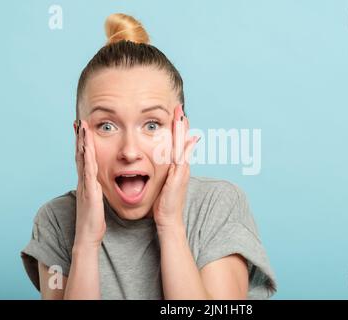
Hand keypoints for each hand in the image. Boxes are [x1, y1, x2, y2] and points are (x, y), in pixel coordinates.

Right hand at [73, 120, 105, 248]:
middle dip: (79, 138)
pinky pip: (88, 171)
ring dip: (82, 142)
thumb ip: (97, 191)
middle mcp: (84, 181)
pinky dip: (86, 158)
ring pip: (83, 159)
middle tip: (78, 122)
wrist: (88, 236)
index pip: (84, 158)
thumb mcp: (97, 200)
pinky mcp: (89, 191)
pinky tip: (86, 148)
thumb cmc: (94, 220)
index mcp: (87, 182)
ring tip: (81, 127)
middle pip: (80, 155)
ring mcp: (85, 184)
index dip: (83, 144)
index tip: (82, 130)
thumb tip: (100, 185)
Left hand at [152, 104, 198, 228]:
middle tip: (179, 107)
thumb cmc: (164, 203)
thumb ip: (166, 171)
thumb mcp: (165, 183)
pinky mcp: (179, 177)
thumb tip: (166, 161)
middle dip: (181, 124)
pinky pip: (181, 158)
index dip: (177, 128)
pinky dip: (183, 147)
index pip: (179, 143)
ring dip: (182, 131)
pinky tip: (183, 138)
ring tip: (181, 116)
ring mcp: (182, 171)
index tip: (175, 113)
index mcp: (177, 167)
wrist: (168, 218)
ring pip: (183, 146)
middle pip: (183, 140)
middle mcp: (182, 167)